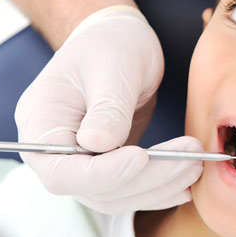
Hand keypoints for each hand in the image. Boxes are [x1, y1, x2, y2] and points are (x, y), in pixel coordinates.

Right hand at [15, 6, 202, 212]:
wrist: (118, 41)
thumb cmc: (109, 44)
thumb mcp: (112, 65)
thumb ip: (107, 106)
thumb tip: (98, 145)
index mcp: (40, 123)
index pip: (61, 171)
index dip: (102, 174)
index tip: (141, 157)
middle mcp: (54, 152)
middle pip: (94, 189)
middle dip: (145, 180)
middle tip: (189, 161)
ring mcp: (80, 164)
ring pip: (117, 196)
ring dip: (159, 187)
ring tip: (196, 164)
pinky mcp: (107, 167)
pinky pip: (130, 189)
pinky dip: (160, 187)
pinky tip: (187, 181)